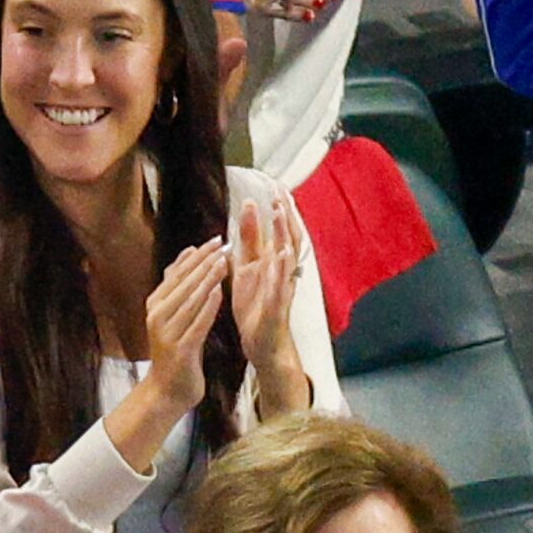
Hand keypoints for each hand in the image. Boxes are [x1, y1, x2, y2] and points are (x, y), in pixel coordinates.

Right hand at [143, 239, 228, 424]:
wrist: (167, 390)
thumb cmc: (176, 350)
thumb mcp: (174, 314)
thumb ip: (180, 286)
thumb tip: (189, 251)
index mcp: (155, 304)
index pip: (177, 273)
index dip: (197, 255)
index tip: (216, 239)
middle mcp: (156, 316)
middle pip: (184, 283)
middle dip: (205, 262)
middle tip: (224, 244)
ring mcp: (166, 333)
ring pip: (190, 300)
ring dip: (208, 279)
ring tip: (224, 262)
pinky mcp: (179, 349)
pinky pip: (196, 323)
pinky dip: (208, 307)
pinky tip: (219, 292)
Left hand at [229, 195, 306, 409]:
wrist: (262, 346)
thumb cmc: (256, 309)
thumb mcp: (246, 272)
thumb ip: (247, 244)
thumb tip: (246, 212)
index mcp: (271, 264)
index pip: (276, 232)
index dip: (275, 210)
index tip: (272, 186)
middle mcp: (281, 274)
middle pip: (287, 240)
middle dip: (283, 217)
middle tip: (278, 194)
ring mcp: (282, 290)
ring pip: (287, 261)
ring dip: (284, 237)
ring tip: (280, 216)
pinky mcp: (278, 310)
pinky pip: (281, 290)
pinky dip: (280, 275)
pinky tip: (279, 259)